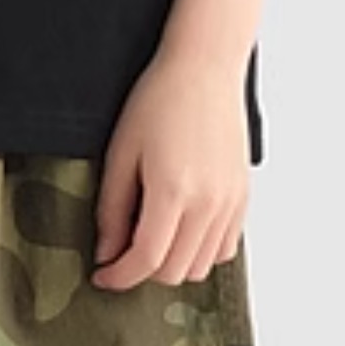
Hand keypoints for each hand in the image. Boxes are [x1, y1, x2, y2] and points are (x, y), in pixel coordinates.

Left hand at [90, 46, 250, 288]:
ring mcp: (230, 202)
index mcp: (174, 191)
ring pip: (202, 266)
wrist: (204, 69)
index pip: (147, 260)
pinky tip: (180, 230)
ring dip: (173, 264)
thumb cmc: (159, 100)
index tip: (102, 275)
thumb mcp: (121, 153)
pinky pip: (225, 248)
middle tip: (121, 254)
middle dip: (142, 272)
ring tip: (151, 239)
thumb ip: (114, 209)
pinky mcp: (242, 197)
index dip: (119, 276)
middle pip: (176, 272)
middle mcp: (209, 203)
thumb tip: (108, 252)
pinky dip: (201, 251)